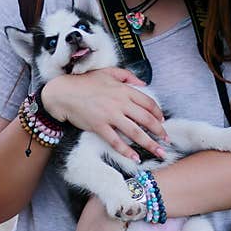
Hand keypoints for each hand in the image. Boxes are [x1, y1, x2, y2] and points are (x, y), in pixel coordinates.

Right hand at [41, 67, 168, 161]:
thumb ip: (127, 76)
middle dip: (160, 132)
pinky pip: (116, 141)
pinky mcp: (99, 126)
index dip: (158, 114)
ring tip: (159, 153)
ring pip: (135, 132)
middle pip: (146, 119)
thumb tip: (143, 83)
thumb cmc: (85, 82)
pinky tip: (135, 158)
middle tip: (167, 141)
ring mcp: (110, 116)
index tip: (163, 122)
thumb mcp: (108, 72)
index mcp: (124, 90)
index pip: (148, 103)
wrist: (63, 92)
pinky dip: (126, 151)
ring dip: (149, 144)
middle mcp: (120, 103)